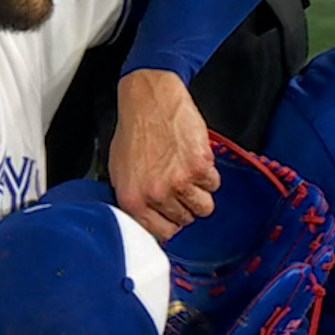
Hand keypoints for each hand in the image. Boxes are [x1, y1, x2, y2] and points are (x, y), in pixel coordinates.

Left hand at [108, 68, 218, 240]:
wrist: (149, 101)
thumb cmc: (134, 131)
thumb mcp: (119, 171)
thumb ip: (134, 200)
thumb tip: (148, 222)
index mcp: (132, 199)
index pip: (160, 233)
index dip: (169, 223)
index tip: (172, 215)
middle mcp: (155, 195)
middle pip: (185, 220)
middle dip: (184, 204)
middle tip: (177, 182)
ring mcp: (179, 182)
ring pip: (204, 207)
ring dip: (199, 192)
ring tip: (186, 171)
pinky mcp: (200, 167)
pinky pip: (214, 185)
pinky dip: (209, 173)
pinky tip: (193, 157)